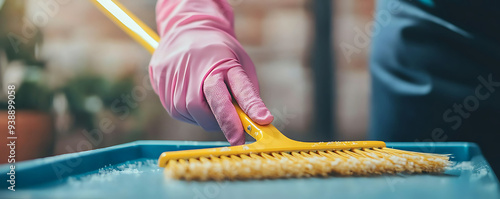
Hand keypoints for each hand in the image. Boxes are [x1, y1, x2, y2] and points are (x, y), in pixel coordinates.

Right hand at [149, 0, 272, 144]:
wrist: (189, 28)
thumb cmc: (220, 52)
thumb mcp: (241, 64)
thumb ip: (248, 94)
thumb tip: (256, 123)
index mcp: (224, 62)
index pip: (239, 89)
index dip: (249, 109)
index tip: (261, 123)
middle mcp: (196, 67)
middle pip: (202, 108)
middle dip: (218, 122)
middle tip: (231, 124)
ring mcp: (174, 72)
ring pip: (187, 113)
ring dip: (202, 117)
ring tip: (207, 99)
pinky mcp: (159, 78)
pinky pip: (175, 110)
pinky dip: (187, 112)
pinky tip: (192, 96)